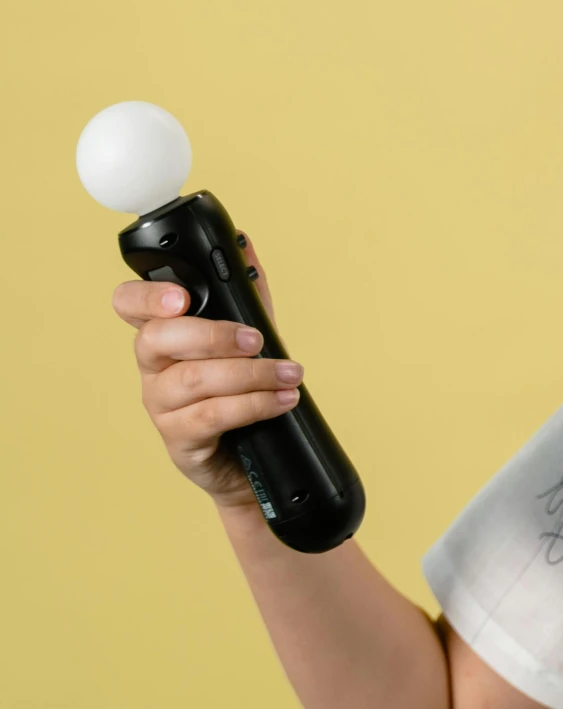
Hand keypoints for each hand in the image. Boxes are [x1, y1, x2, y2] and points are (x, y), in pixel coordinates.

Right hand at [111, 241, 301, 507]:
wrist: (251, 461)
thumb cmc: (241, 392)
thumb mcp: (248, 339)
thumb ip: (246, 296)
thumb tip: (245, 246)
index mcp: (162, 334)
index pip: (128, 305)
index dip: (146, 297)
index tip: (181, 297)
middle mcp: (153, 368)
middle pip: (157, 339)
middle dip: (212, 334)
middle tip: (256, 339)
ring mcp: (160, 405)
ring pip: (192, 380)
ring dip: (249, 374)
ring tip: (288, 374)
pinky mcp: (178, 440)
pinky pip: (210, 416)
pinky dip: (253, 405)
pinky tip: (281, 400)